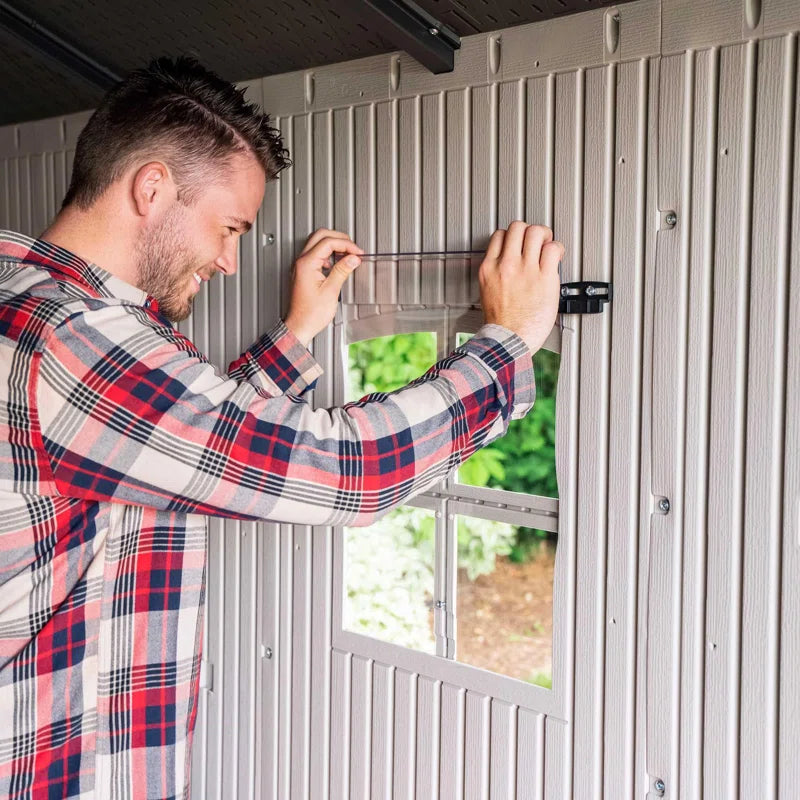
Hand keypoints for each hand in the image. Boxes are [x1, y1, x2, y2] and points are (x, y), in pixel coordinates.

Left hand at [284, 229, 362, 347]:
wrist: (299, 326)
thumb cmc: (310, 314)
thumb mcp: (331, 291)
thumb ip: (342, 271)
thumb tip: (353, 258)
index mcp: (307, 264)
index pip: (328, 242)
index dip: (346, 245)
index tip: (357, 252)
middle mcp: (301, 261)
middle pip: (320, 235)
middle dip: (339, 238)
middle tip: (353, 248)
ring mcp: (300, 265)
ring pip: (316, 242)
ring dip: (333, 244)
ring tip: (347, 254)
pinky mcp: (302, 271)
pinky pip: (315, 253)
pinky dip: (327, 253)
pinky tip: (336, 263)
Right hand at [479, 221, 562, 352]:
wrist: (508, 342)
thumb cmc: (501, 325)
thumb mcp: (488, 293)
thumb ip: (497, 274)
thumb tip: (509, 264)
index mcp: (489, 269)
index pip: (500, 235)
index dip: (512, 237)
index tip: (519, 244)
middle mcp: (506, 265)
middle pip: (518, 227)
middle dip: (529, 231)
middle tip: (536, 241)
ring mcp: (525, 270)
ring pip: (536, 232)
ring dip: (544, 236)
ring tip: (547, 246)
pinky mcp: (544, 278)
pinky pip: (553, 249)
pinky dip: (557, 249)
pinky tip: (556, 258)